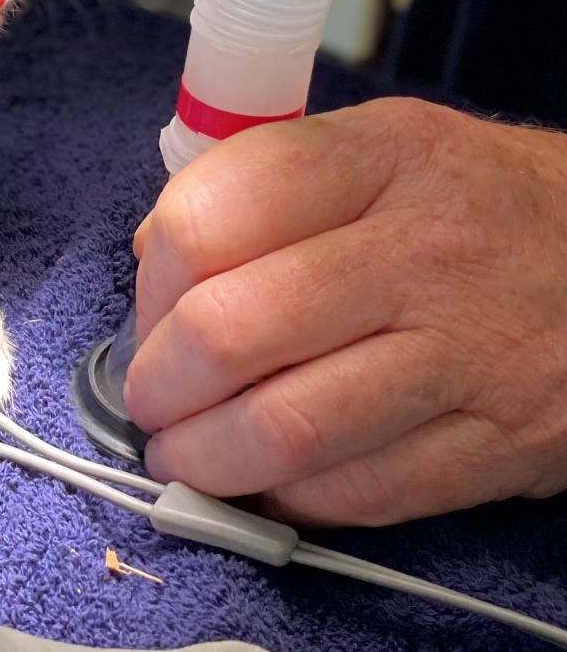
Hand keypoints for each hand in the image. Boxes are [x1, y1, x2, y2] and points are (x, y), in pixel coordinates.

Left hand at [124, 97, 566, 526]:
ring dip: (206, 458)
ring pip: (288, 427)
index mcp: (375, 160)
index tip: (148, 309)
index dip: (151, 280)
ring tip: (185, 456)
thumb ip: (260, 187)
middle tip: (150, 399)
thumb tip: (154, 262)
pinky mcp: (503, 441)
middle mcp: (421, 251)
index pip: (209, 217)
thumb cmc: (469, 205)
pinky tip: (267, 484)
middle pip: (231, 331)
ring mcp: (467, 352)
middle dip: (159, 383)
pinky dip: (289, 500)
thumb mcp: (376, 150)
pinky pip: (361, 492)